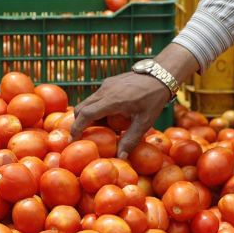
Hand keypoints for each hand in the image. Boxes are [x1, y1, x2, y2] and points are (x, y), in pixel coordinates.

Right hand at [73, 44, 201, 157]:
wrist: (160, 74)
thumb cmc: (154, 99)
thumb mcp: (145, 122)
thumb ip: (131, 140)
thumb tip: (120, 158)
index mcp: (112, 100)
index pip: (86, 114)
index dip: (76, 127)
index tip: (73, 139)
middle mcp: (105, 90)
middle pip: (82, 107)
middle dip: (78, 123)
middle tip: (82, 137)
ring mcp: (106, 85)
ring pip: (88, 101)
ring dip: (88, 115)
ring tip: (97, 129)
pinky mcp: (109, 82)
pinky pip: (96, 97)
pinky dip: (95, 108)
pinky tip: (107, 117)